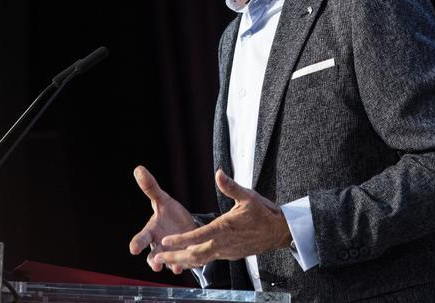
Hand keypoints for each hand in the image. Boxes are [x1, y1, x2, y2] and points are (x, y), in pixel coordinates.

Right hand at [129, 165, 197, 273]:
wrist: (186, 225)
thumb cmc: (170, 213)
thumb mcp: (162, 200)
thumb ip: (151, 187)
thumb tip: (138, 168)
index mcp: (152, 232)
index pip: (141, 238)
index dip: (137, 243)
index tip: (133, 249)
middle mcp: (159, 246)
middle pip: (152, 256)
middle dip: (153, 261)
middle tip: (154, 265)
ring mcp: (171, 254)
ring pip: (168, 263)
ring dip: (171, 265)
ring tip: (175, 267)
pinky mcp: (184, 258)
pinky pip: (184, 263)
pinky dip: (186, 265)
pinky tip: (189, 264)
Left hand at [153, 169, 291, 269]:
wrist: (279, 232)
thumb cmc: (264, 213)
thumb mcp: (248, 196)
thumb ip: (230, 186)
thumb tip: (218, 173)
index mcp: (225, 228)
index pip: (199, 236)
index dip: (181, 240)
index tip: (166, 241)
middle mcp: (224, 243)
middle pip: (195, 255)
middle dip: (174, 257)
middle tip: (156, 257)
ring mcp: (226, 252)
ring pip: (200, 260)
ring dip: (181, 261)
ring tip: (163, 261)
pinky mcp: (229, 255)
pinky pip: (209, 260)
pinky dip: (194, 261)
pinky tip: (184, 259)